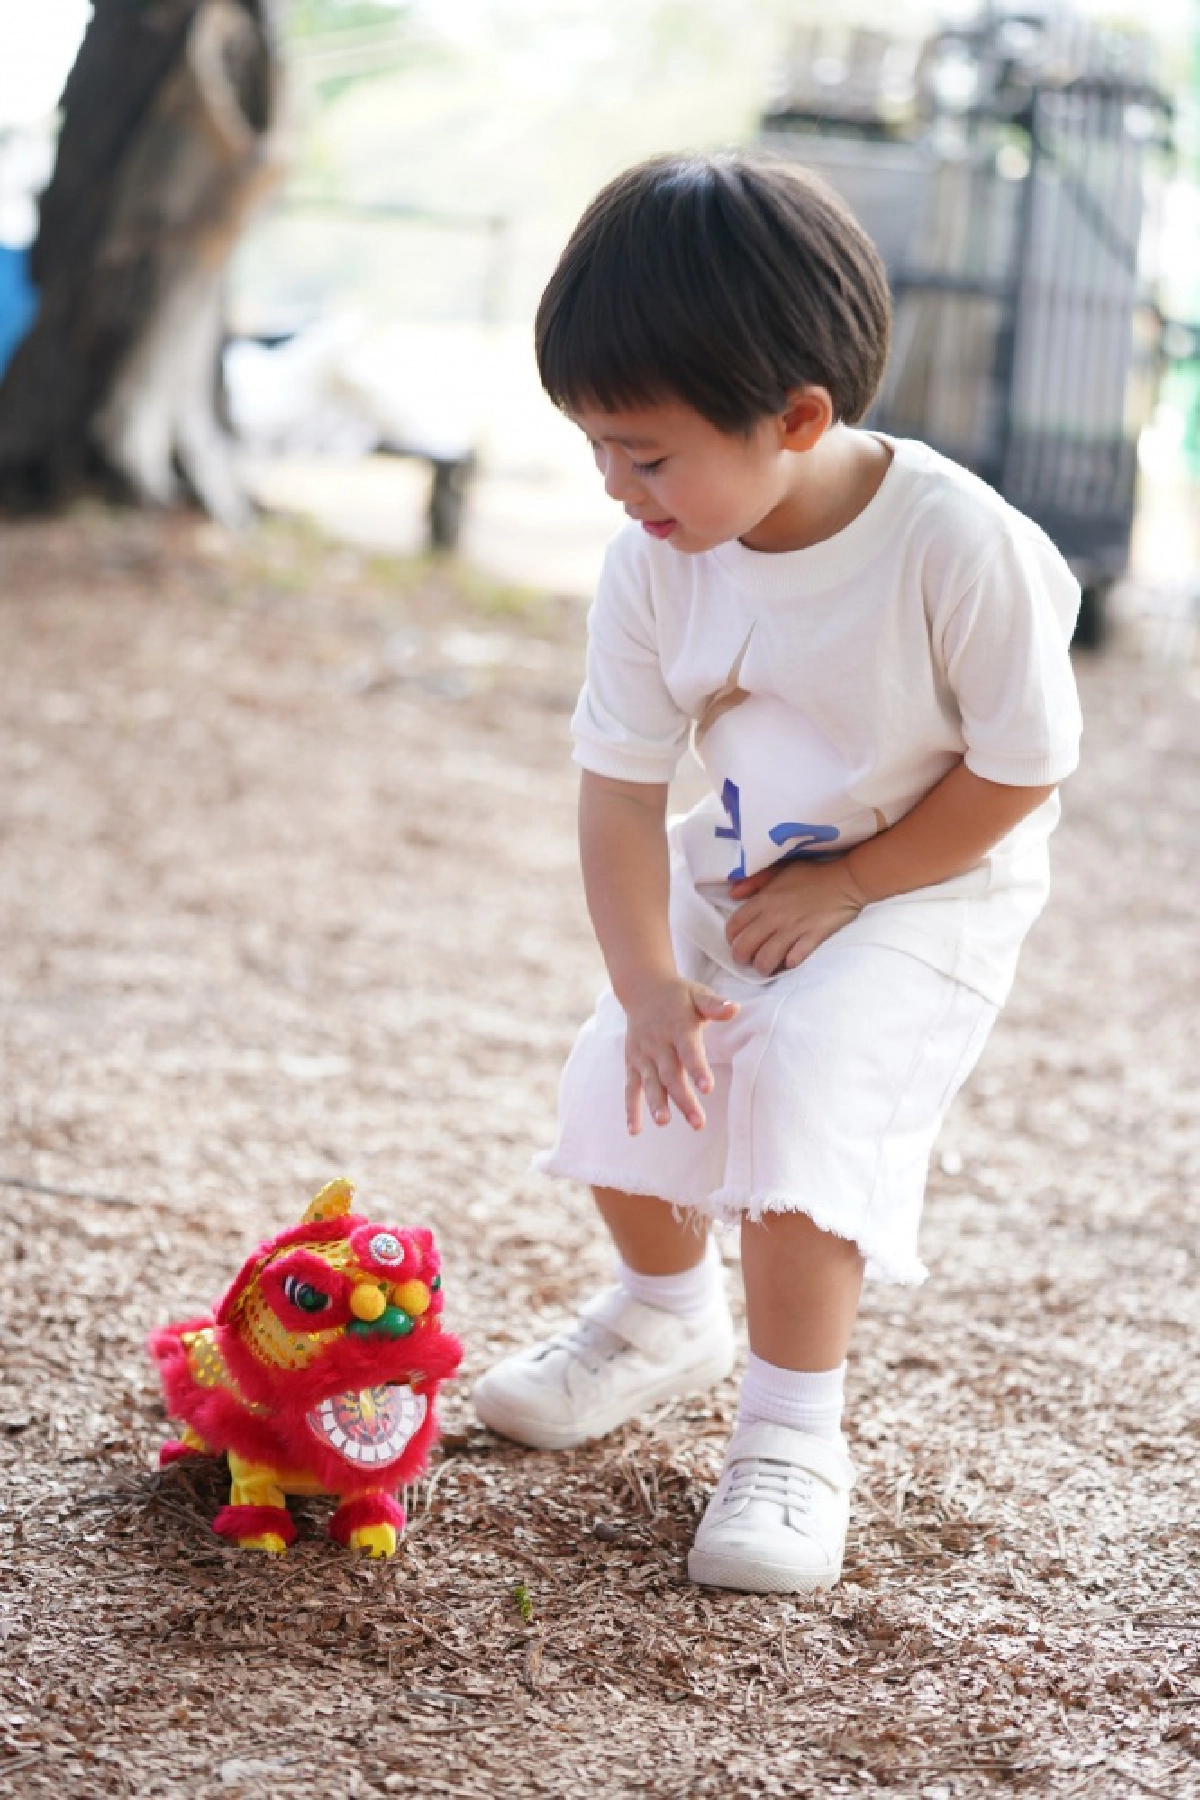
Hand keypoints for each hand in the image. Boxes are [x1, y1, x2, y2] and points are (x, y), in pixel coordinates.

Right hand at [623, 977, 738, 1134]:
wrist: (643, 989)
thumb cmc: (679, 997)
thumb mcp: (698, 995)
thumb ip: (716, 1005)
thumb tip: (735, 1008)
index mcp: (678, 1028)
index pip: (689, 1051)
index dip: (698, 1069)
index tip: (707, 1088)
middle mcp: (659, 1044)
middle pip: (671, 1074)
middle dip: (683, 1099)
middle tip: (697, 1123)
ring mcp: (643, 1055)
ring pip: (651, 1083)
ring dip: (656, 1103)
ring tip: (664, 1122)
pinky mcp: (632, 1064)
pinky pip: (631, 1088)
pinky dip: (631, 1109)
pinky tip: (635, 1130)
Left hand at [726, 858, 866, 973]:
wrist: (846, 880)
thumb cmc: (812, 874)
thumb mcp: (779, 869)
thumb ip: (754, 881)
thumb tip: (732, 894)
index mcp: (764, 899)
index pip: (735, 925)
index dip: (731, 938)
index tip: (736, 941)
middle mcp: (774, 916)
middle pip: (744, 947)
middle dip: (741, 958)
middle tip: (748, 959)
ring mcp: (794, 929)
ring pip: (765, 959)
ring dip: (762, 966)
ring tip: (766, 966)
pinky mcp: (812, 938)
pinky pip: (793, 960)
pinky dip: (788, 964)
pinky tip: (788, 961)